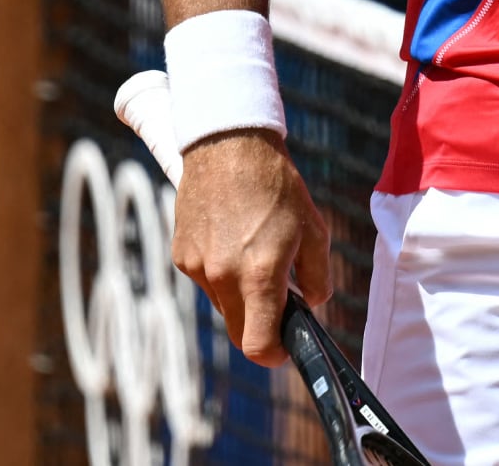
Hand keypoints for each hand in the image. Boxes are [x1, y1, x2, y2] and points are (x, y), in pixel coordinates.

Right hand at [173, 128, 330, 365]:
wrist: (228, 145)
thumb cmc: (277, 186)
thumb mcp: (314, 230)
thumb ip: (318, 276)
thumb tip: (312, 304)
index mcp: (259, 274)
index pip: (258, 344)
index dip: (274, 353)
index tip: (286, 346)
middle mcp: (222, 277)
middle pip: (240, 330)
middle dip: (261, 326)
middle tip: (281, 301)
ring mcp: (197, 267)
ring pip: (222, 304)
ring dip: (241, 295)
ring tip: (256, 252)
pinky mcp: (181, 255)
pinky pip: (206, 279)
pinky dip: (222, 272)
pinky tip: (234, 238)